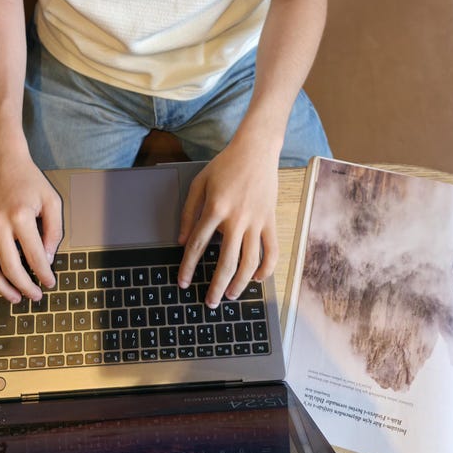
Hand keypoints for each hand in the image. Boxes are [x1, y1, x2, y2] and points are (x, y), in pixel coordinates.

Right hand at [0, 124, 62, 302]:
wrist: (0, 158)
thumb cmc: (28, 178)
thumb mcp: (51, 200)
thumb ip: (53, 231)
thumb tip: (47, 259)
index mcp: (20, 217)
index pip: (34, 256)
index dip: (44, 274)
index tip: (50, 283)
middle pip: (10, 268)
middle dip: (25, 287)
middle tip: (35, 296)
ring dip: (3, 290)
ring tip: (16, 298)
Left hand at [177, 137, 278, 307]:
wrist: (255, 151)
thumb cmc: (224, 165)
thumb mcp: (198, 184)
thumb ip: (188, 212)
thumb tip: (180, 241)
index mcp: (215, 208)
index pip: (197, 246)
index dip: (188, 267)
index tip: (183, 283)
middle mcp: (236, 218)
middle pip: (225, 262)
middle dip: (216, 286)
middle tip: (209, 302)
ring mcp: (256, 221)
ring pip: (250, 262)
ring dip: (240, 284)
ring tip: (230, 295)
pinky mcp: (271, 221)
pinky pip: (271, 251)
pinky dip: (266, 269)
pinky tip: (256, 279)